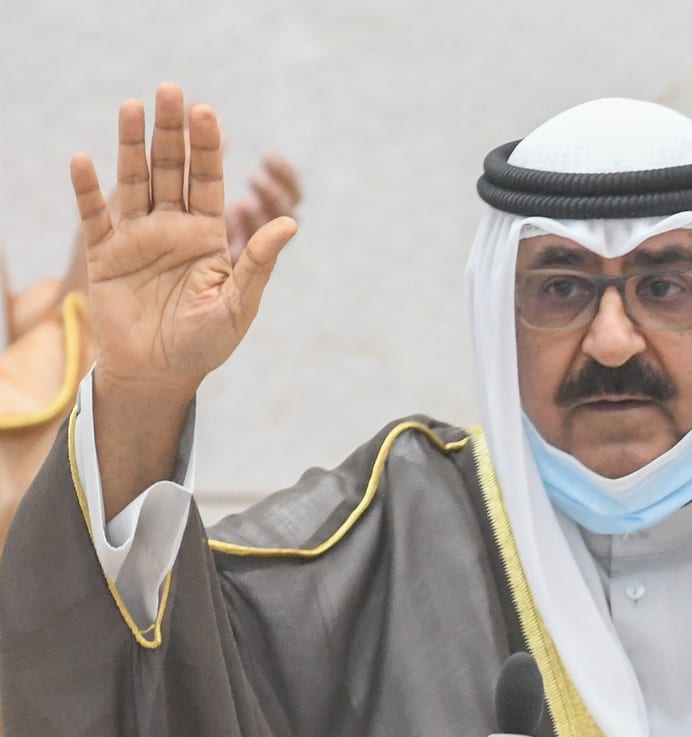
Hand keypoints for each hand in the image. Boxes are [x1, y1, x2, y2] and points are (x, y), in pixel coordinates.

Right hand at [70, 83, 296, 402]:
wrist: (160, 374)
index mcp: (208, 235)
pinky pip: (95, 217)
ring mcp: (137, 238)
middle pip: (171, 169)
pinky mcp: (106, 256)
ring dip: (131, 145)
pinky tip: (85, 160)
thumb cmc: (206, 344)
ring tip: (131, 106)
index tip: (207, 111)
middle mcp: (172, 227)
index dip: (208, 146)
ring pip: (134, 181)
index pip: (209, 180)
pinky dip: (88, 190)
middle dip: (171, 131)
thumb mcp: (239, 304)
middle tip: (170, 90)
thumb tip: (291, 224)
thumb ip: (258, 262)